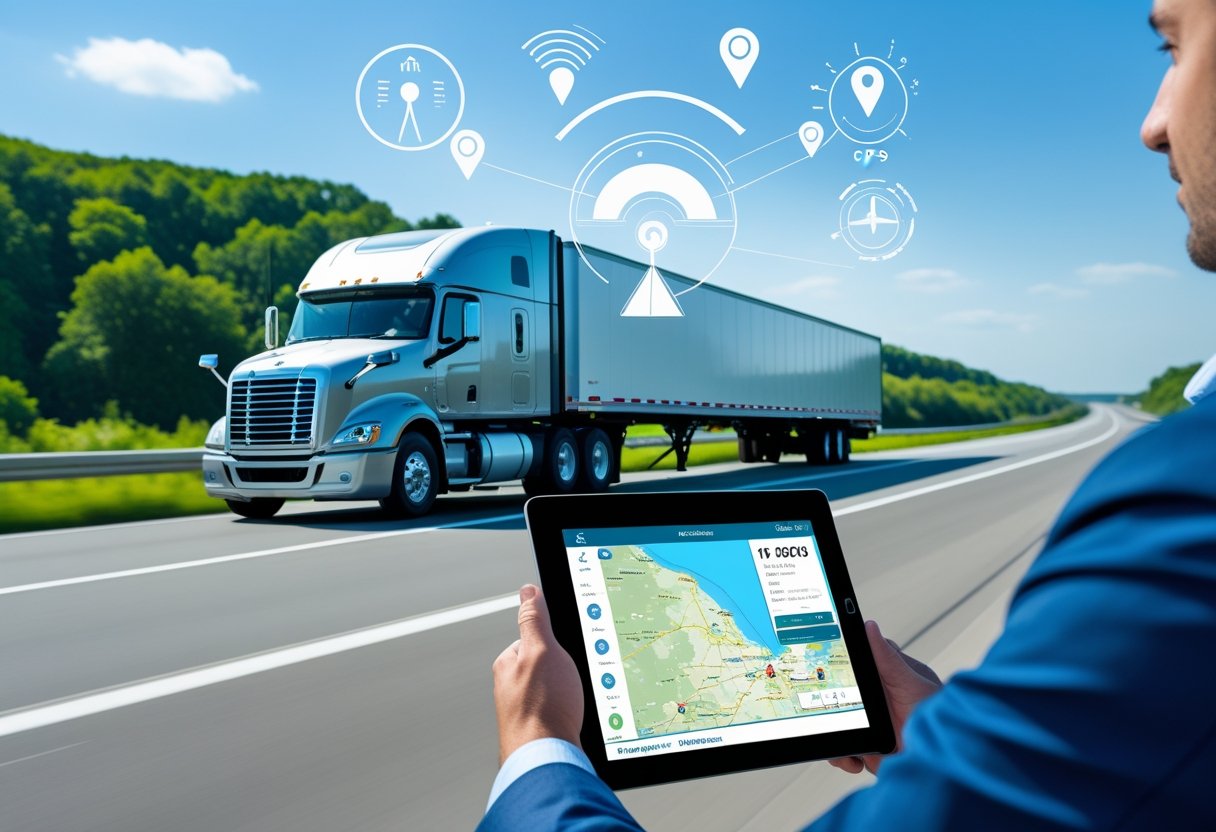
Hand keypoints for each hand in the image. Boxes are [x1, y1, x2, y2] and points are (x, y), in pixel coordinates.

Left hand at [492, 584, 584, 763]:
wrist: (546, 760)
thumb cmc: (542, 706)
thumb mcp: (541, 650)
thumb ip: (534, 620)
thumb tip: (528, 590)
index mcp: (508, 664)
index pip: (534, 640)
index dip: (555, 644)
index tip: (566, 656)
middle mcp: (511, 687)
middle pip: (547, 667)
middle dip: (564, 673)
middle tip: (571, 682)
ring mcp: (523, 710)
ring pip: (554, 691)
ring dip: (567, 696)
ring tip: (571, 704)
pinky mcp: (537, 730)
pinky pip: (558, 713)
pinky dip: (568, 714)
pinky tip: (572, 721)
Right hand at [829, 620, 942, 775]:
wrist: (945, 765)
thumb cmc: (942, 720)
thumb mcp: (911, 684)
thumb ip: (887, 658)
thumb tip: (869, 626)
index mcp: (889, 676)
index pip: (858, 657)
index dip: (840, 658)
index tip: (825, 659)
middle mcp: (878, 698)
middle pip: (840, 690)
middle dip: (831, 700)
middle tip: (831, 706)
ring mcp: (871, 723)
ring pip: (837, 720)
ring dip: (835, 732)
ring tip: (847, 741)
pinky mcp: (869, 748)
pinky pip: (845, 748)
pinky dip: (844, 756)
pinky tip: (856, 760)